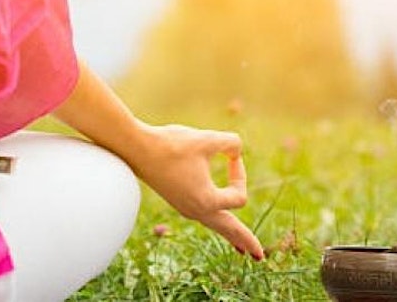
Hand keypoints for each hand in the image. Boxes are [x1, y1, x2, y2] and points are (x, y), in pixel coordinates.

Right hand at [128, 123, 263, 259]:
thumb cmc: (171, 144)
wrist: (136, 148)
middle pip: (229, 230)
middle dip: (245, 241)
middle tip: (260, 257)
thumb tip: (237, 150)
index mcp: (207, 201)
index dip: (240, 173)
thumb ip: (232, 143)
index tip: (230, 155)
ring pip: (216, 226)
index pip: (239, 195)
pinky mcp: (179, 202)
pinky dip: (217, 224)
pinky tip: (218, 222)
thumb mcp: (207, 139)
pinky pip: (205, 218)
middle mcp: (197, 211)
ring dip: (231, 235)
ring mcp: (186, 209)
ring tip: (242, 249)